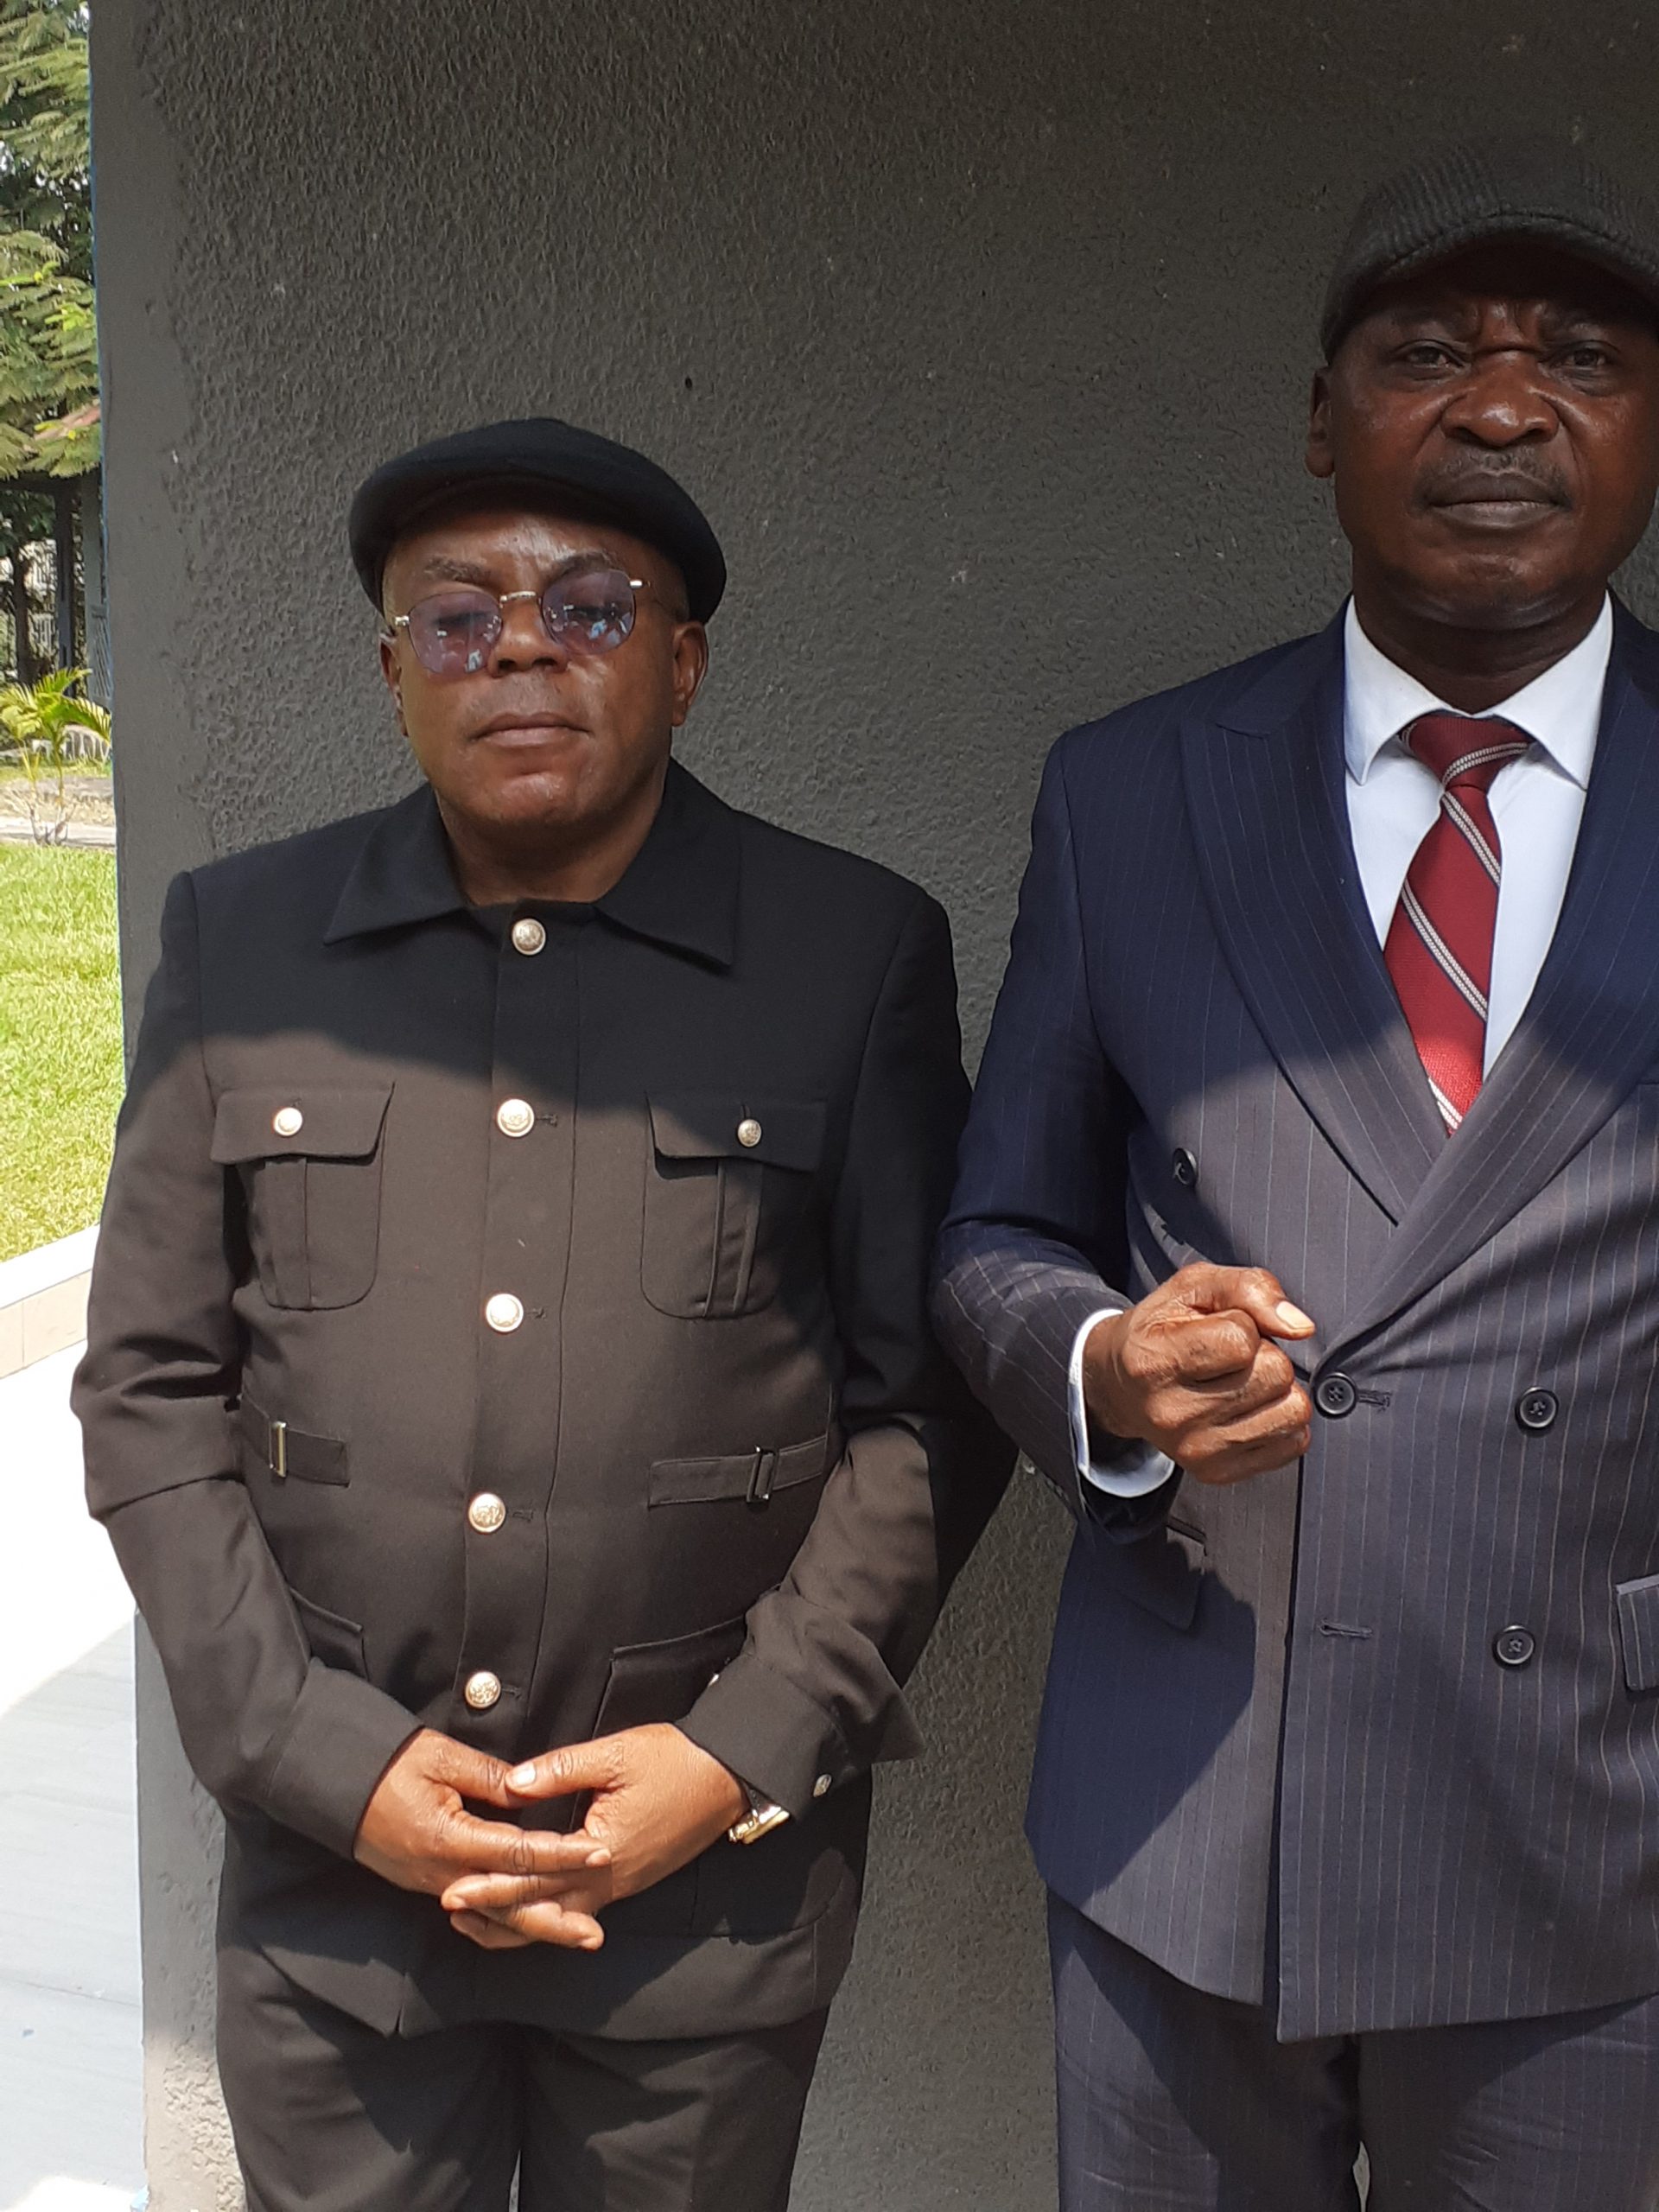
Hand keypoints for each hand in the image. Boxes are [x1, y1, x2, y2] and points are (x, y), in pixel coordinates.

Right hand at [353, 1728, 611, 1948]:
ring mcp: (430, 1883)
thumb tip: (530, 1794)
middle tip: (595, 1937)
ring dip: (532, 1925)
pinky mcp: (424, 1882)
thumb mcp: (442, 1757)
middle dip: (553, 1921)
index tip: (600, 1855)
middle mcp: (441, 1873)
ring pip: (491, 1914)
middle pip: (507, 1905)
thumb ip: (490, 1778)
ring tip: (573, 1935)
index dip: (562, 1855)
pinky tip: (527, 1922)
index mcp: (449, 1839)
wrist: (334, 1784)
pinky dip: (502, 1919)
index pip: (519, 1854)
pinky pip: (472, 1909)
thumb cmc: (388, 1762)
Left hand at [439, 1723, 748, 1951]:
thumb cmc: (674, 1760)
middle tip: (452, 1912)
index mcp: (603, 1853)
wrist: (728, 1777)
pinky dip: (547, 1913)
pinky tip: (528, 1906)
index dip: (493, 1885)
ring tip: (477, 1919)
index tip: (453, 1890)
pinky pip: (579, 1908)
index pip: (537, 1878)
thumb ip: (559, 1770)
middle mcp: (611, 1882)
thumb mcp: (615, 1755)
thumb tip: (511, 1784)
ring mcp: (622, 1885)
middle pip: (544, 1912)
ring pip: (561, 1918)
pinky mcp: (629, 1879)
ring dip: (518, 1920)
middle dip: (495, 1913)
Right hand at [1083, 1263, 1315, 1485]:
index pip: (1242, 1339)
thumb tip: (1299, 1327)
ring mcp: (1195, 1449)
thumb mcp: (1194, 1287)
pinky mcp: (1217, 1472)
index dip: (1244, 1325)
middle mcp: (1170, 1413)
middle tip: (1232, 1358)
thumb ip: (1250, 1288)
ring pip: (1292, 1411)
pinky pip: (1293, 1443)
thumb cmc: (1161, 1329)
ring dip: (1278, 1390)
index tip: (1221, 1328)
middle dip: (1266, 1356)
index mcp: (1154, 1361)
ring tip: (1242, 1382)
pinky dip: (1281, 1420)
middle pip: (1275, 1375)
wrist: (1122, 1385)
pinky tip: (1249, 1409)